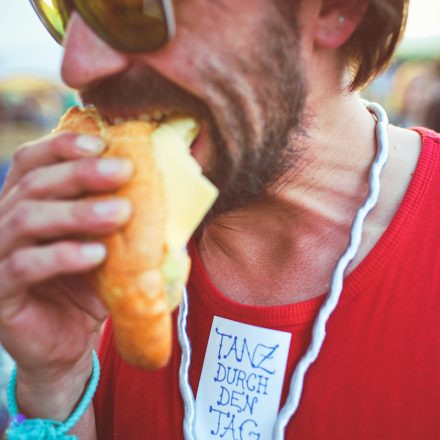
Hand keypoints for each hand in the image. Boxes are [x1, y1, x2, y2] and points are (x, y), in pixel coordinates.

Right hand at [0, 132, 132, 418]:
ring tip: (120, 212)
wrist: (69, 340)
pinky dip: (63, 256)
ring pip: (27, 219)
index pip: (31, 162)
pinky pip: (24, 266)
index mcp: (27, 204)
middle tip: (124, 171)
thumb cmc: (89, 286)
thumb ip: (119, 216)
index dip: (61, 146)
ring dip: (77, 212)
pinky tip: (97, 255)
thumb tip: (164, 185)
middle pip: (34, 184)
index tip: (101, 143)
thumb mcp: (106, 244)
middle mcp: (5, 223)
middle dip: (81, 173)